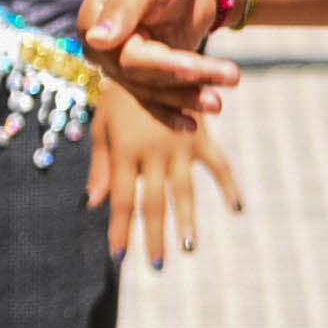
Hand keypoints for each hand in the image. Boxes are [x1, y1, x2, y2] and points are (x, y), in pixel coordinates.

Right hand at [77, 0, 241, 121]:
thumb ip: (123, 7)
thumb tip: (97, 40)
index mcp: (93, 23)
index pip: (123, 54)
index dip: (158, 63)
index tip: (190, 67)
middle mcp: (104, 49)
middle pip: (143, 75)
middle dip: (187, 78)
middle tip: (233, 75)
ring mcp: (124, 64)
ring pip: (153, 90)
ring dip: (187, 98)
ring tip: (220, 102)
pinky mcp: (147, 74)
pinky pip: (155, 99)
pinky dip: (171, 113)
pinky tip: (190, 126)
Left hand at [86, 83, 243, 265]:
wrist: (151, 62)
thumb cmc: (119, 101)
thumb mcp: (102, 128)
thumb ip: (99, 167)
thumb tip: (90, 205)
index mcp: (124, 152)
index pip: (119, 200)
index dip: (119, 229)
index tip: (119, 256)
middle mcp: (152, 153)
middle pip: (152, 203)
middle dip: (153, 236)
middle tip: (156, 264)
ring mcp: (180, 145)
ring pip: (184, 191)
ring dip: (188, 220)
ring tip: (189, 247)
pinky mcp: (202, 136)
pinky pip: (219, 165)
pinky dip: (229, 186)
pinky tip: (237, 208)